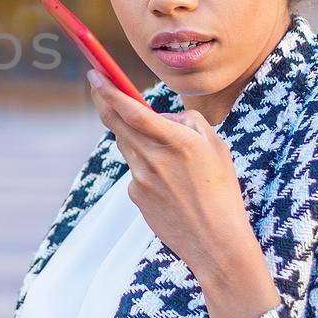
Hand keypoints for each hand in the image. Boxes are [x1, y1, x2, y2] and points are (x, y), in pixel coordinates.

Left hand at [84, 67, 281, 317]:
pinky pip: (135, 169)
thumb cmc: (222, 191)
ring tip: (165, 148)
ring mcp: (140, 179)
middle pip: (116, 123)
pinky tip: (171, 184)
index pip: (131, 110)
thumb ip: (186, 122)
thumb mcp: (216, 147)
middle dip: (104, 100)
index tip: (95, 74)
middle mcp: (153, 159)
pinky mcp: (136, 196)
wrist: (216, 243)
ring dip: (131, 133)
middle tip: (97, 83)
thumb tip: (160, 116)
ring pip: (126, 144)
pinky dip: (146, 165)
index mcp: (176, 142)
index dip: (108, 90)